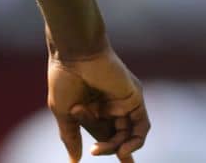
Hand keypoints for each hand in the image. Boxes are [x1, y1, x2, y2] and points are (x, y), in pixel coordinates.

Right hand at [47, 46, 148, 160]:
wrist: (75, 52)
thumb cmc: (64, 78)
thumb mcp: (64, 112)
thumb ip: (70, 136)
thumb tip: (74, 161)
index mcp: (92, 108)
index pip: (101, 135)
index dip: (101, 148)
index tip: (91, 153)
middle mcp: (110, 105)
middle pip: (116, 136)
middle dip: (107, 148)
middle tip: (95, 150)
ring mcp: (123, 102)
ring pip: (128, 134)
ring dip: (120, 147)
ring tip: (109, 150)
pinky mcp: (134, 98)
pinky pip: (141, 125)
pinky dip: (136, 140)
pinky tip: (124, 149)